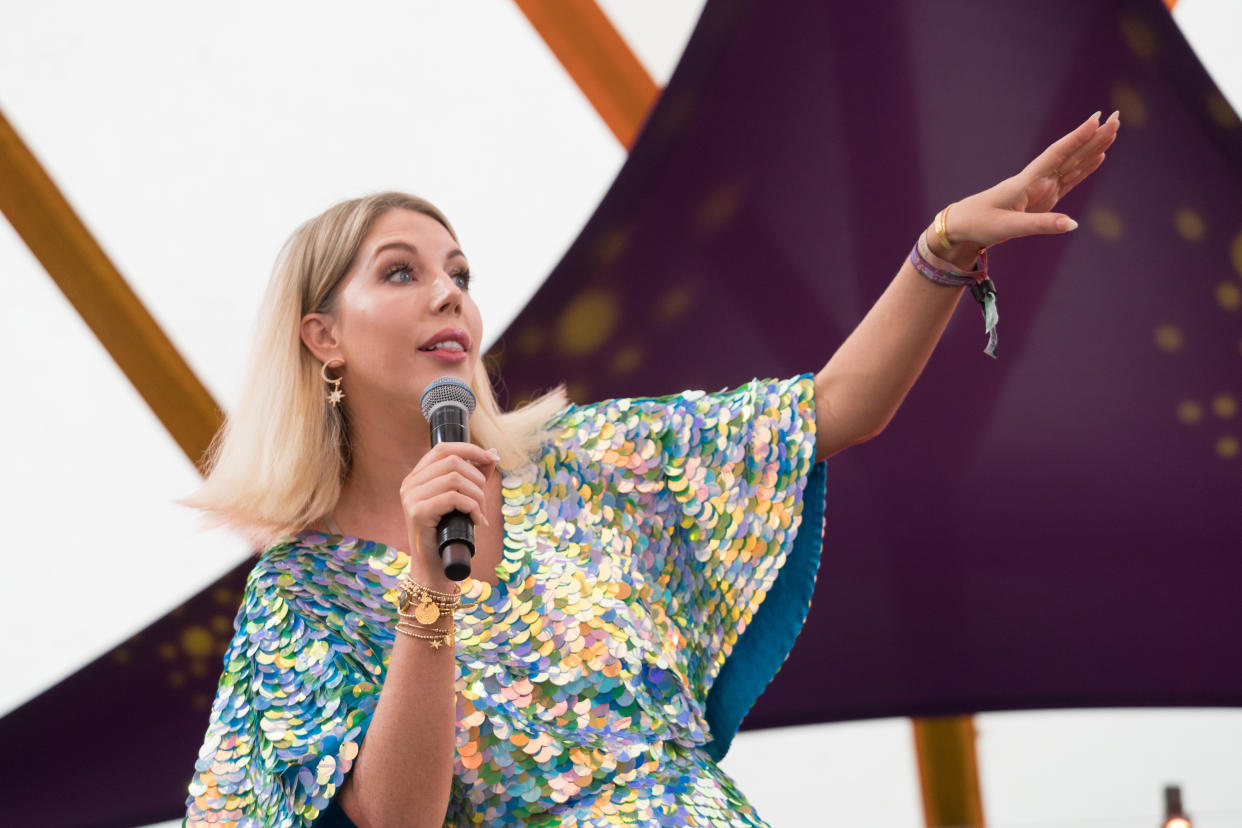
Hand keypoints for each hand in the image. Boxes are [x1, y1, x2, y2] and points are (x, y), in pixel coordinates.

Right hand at [400, 442, 497, 580]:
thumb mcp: (461, 500)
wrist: (434, 566)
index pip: (442, 448)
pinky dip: (472, 507)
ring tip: (480, 513)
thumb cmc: (449, 532)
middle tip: (484, 502)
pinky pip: (453, 498)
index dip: (469, 449)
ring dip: (477, 495)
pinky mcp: (417, 513)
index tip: (490, 458)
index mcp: (417, 477)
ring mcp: (411, 498)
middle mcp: (410, 484)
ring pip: (455, 479)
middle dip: (478, 479)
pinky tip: (477, 521)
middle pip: (453, 462)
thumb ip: (473, 477)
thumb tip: (491, 455)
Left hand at [935, 110, 1120, 257]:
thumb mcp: (1009, 227)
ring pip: (1073, 164)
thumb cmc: (980, 224)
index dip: (1076, 139)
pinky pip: (1069, 180)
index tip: (1096, 120)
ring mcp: (1042, 188)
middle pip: (1070, 154)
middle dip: (1093, 137)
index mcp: (1026, 181)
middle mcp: (1036, 180)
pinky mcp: (1044, 199)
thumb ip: (1041, 225)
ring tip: (1113, 130)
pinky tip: (1099, 157)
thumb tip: (1073, 224)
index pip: (1056, 155)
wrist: (962, 227)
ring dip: (1094, 148)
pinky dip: (1086, 168)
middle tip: (1116, 117)